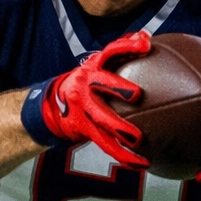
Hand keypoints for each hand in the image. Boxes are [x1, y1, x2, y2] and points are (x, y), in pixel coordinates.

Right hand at [41, 30, 149, 167]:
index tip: (145, 43)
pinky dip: (125, 156)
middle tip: (138, 94)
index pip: (110, 52)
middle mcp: (85, 85)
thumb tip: (148, 37)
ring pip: (101, 120)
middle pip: (101, 84)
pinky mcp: (83, 129)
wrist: (52, 105)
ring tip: (139, 140)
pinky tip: (143, 163)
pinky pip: (106, 145)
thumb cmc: (88, 82)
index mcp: (93, 66)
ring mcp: (82, 108)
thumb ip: (120, 53)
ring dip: (120, 130)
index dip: (126, 46)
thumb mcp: (98, 65)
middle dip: (118, 87)